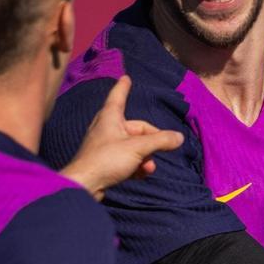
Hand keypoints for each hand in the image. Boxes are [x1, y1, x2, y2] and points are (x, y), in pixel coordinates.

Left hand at [61, 76, 184, 200]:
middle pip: (134, 128)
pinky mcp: (105, 163)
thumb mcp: (138, 148)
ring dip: (145, 157)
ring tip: (149, 167)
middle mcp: (106, 129)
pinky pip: (126, 160)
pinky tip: (142, 174)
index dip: (123, 88)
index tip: (126, 77)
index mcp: (110, 117)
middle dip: (150, 140)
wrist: (84, 185)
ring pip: (132, 146)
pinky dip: (136, 166)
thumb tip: (179, 137)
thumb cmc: (107, 160)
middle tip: (163, 147)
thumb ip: (160, 141)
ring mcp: (105, 147)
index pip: (118, 97)